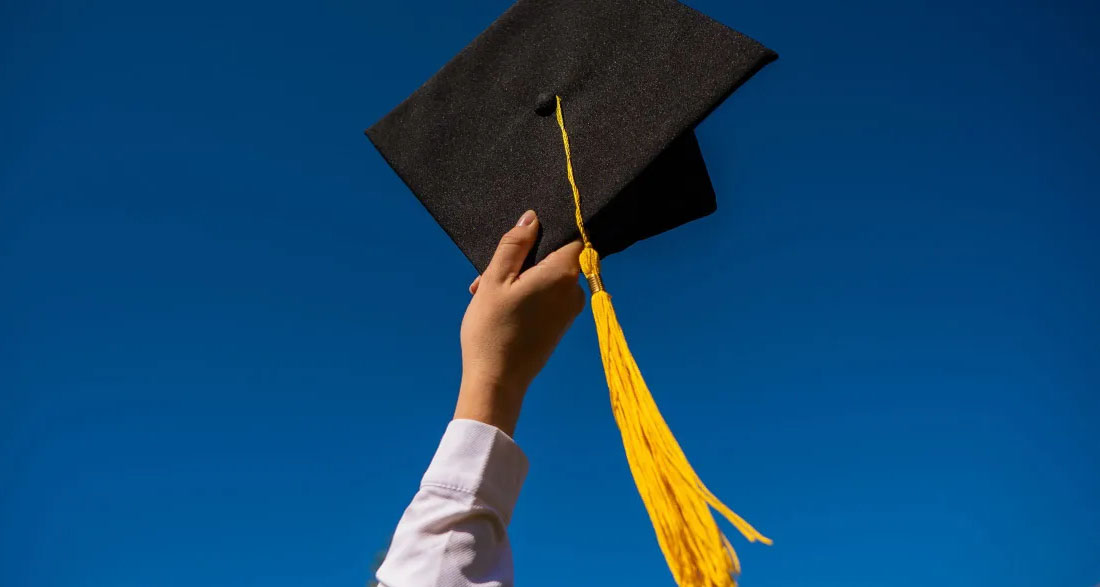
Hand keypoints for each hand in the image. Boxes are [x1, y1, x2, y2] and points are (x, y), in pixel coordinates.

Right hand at [455, 210, 584, 435]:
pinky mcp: (560, 326)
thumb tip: (532, 218)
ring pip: (546, 279)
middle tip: (488, 277)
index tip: (520, 243)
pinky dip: (525, 297)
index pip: (571, 237)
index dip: (547, 233)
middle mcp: (574, 292)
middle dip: (522, 262)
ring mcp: (569, 311)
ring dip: (518, 280)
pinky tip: (499, 307)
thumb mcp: (495, 279)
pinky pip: (547, 298)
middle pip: (554, 259)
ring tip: (486, 295)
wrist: (497, 381)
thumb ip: (515, 244)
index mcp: (563, 274)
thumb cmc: (493, 329)